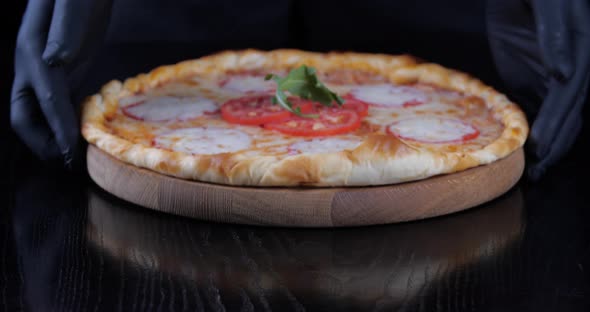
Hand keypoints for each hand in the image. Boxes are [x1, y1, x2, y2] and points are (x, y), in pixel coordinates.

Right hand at [10, 0, 112, 168]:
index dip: (56, 128)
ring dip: (56, 137)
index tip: (69, 153)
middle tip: (66, 163)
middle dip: (44, 142)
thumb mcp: (70, 8)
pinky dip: (68, 122)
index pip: (44, 100)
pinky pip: (61, 103)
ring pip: (43, 114)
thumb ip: (62, 33)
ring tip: (74, 159)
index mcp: (32, 54)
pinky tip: (83, 133)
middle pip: (27, 116)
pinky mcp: (65, 70)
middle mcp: (34, 67)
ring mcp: (48, 71)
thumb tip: (53, 59)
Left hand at [486, 0, 589, 179]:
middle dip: (554, 144)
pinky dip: (536, 131)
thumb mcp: (548, 5)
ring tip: (535, 172)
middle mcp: (573, 67)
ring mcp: (556, 76)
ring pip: (559, 117)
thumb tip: (563, 73)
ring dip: (549, 144)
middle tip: (537, 171)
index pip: (569, 94)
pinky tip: (528, 152)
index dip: (556, 122)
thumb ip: (555, 35)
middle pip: (567, 113)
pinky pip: (540, 109)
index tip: (541, 145)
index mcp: (580, 51)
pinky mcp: (536, 79)